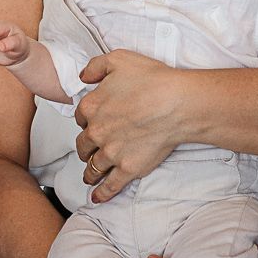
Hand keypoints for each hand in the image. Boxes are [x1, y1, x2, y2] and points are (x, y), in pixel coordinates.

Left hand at [75, 51, 184, 203]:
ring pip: (93, 166)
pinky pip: (110, 185)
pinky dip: (102, 193)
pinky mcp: (128, 168)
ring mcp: (111, 153)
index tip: (92, 122)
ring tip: (89, 177)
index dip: (87, 120)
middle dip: (86, 147)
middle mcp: (97, 132)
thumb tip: (83, 76)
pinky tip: (97, 198)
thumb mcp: (119, 59)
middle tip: (90, 150)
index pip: (81, 117)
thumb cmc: (152, 79)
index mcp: (91, 107)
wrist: (176, 103)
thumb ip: (96, 66)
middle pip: (84, 144)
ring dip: (90, 172)